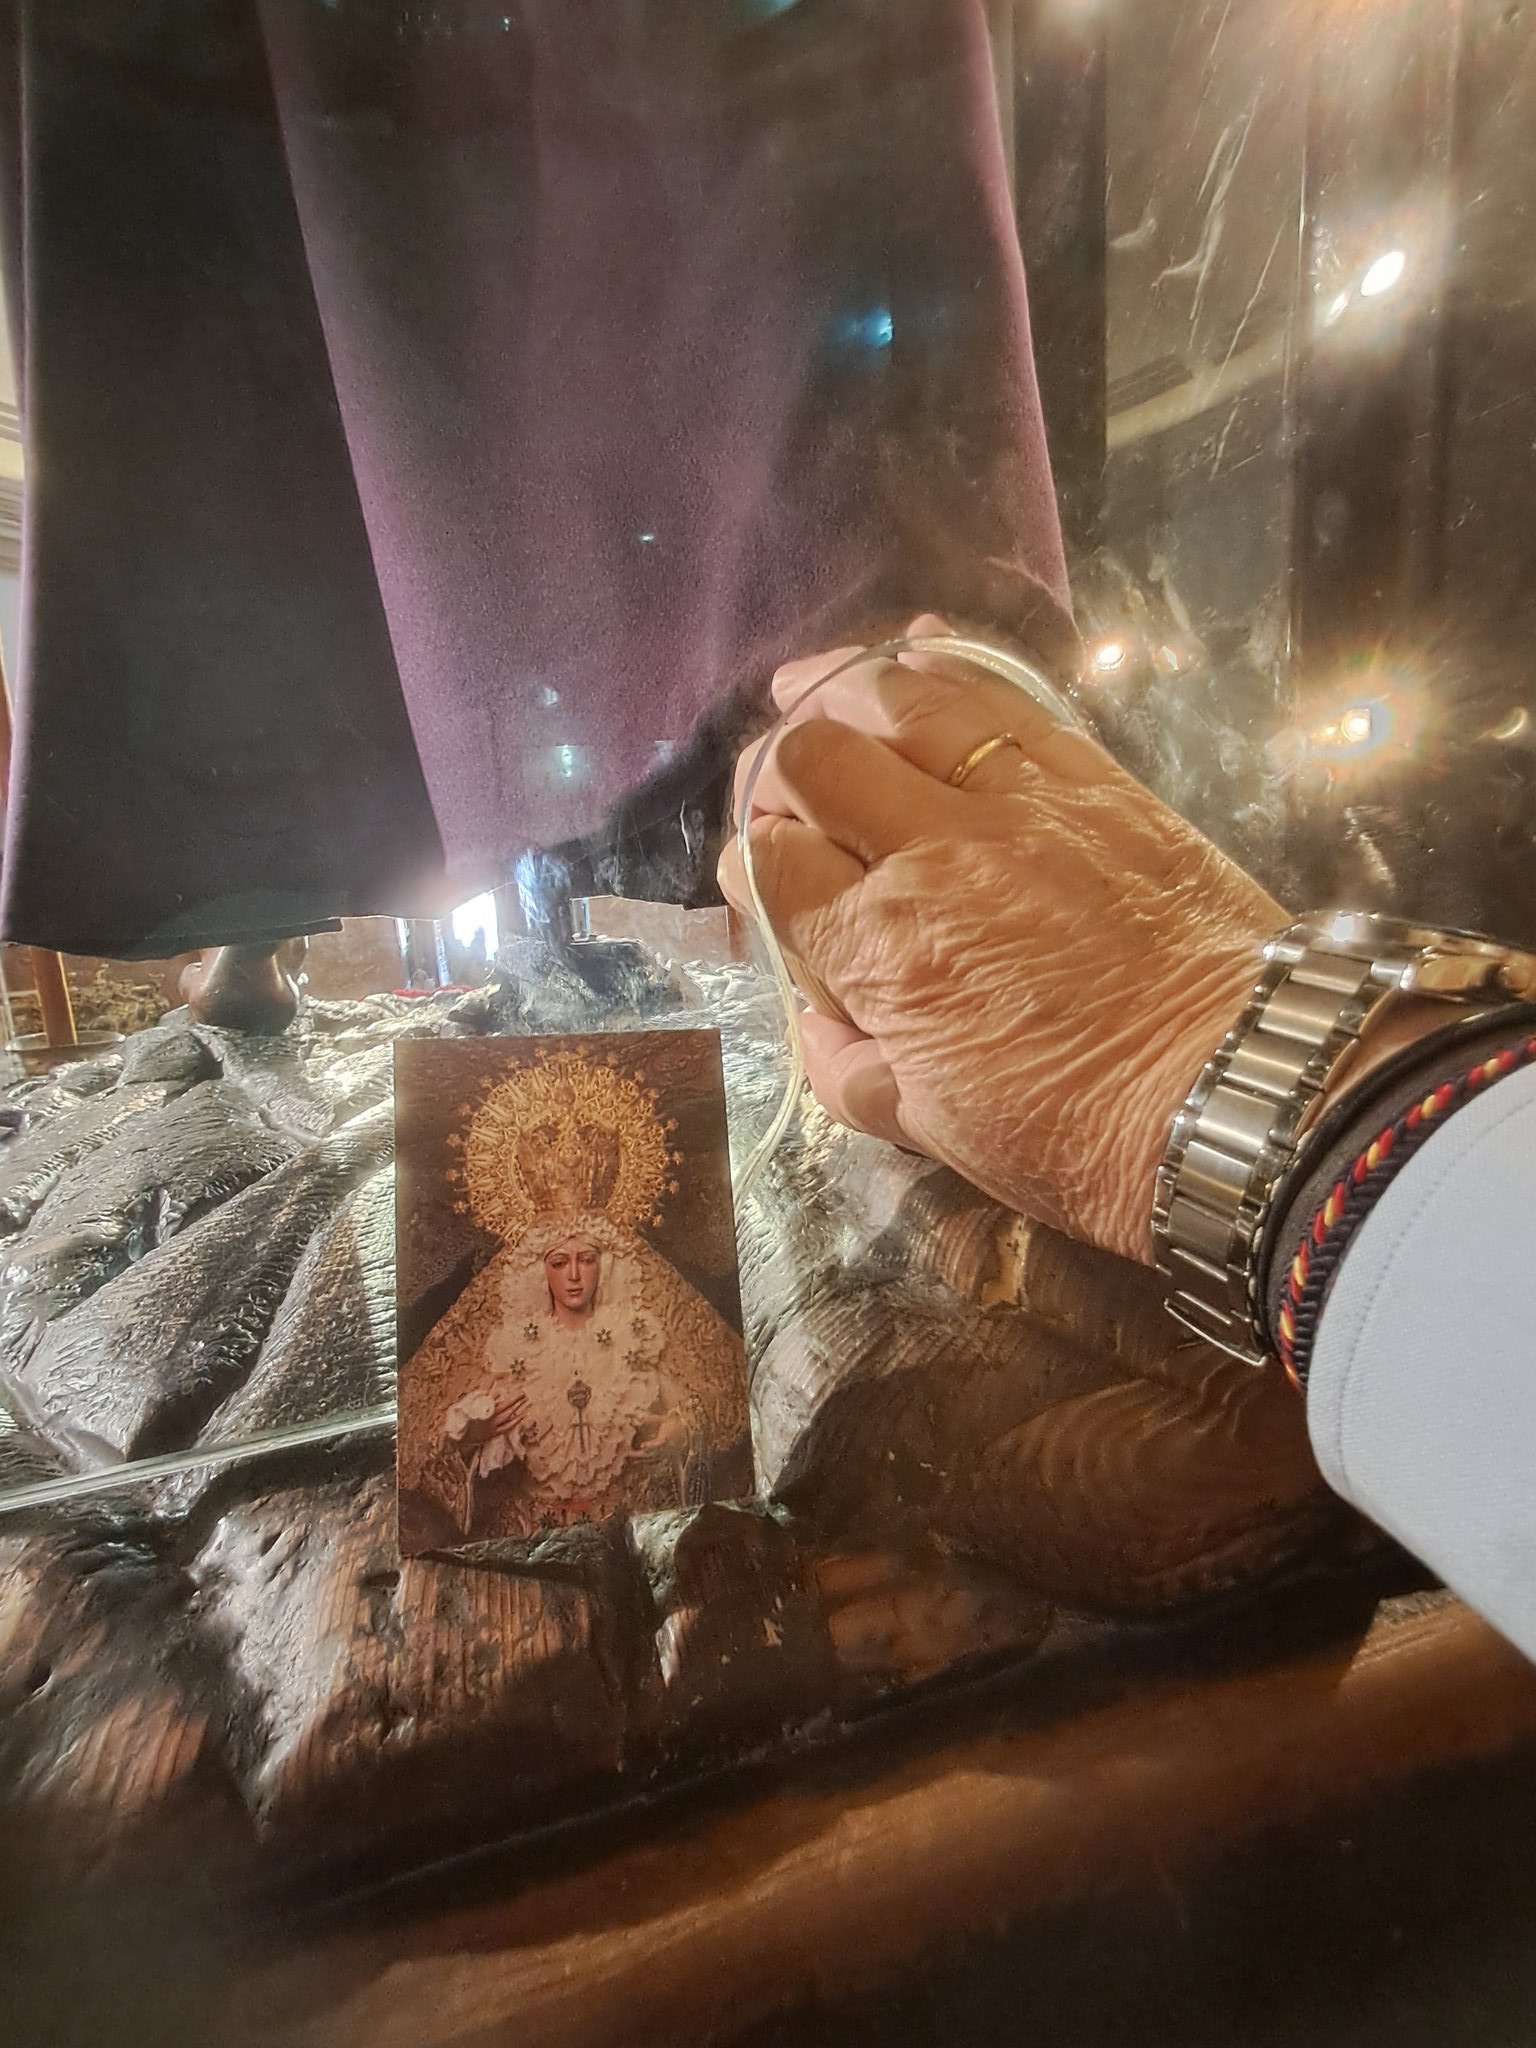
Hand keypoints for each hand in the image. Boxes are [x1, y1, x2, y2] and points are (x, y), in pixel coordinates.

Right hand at [719, 617, 1280, 1263]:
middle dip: (775, 772)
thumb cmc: (1083, 1133)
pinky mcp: (1094, 777)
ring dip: (842, 691)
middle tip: (787, 797)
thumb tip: (821, 1015)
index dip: (749, 869)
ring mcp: (1017, 801)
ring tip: (816, 692)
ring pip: (900, 698)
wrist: (1246, 1090)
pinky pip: (1001, 693)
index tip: (766, 888)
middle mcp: (930, 852)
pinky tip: (916, 651)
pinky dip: (945, 663)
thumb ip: (850, 1070)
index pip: (768, 863)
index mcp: (879, 947)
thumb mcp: (934, 1133)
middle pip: (812, 760)